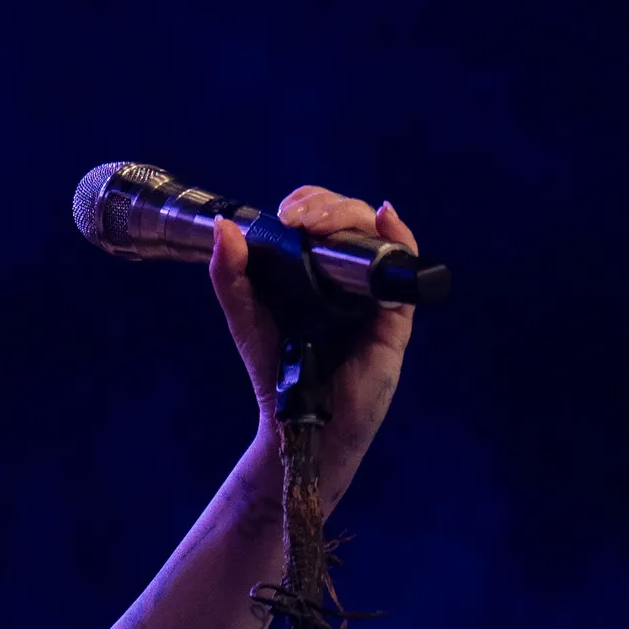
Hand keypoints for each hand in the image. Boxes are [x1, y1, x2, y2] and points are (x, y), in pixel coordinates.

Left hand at [208, 187, 417, 507]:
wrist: (299, 424)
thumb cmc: (276, 371)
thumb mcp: (245, 317)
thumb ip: (230, 276)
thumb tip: (224, 225)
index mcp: (315, 268)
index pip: (321, 217)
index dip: (309, 203)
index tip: (288, 213)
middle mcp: (347, 275)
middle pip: (351, 220)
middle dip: (328, 208)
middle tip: (301, 220)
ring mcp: (374, 294)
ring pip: (378, 236)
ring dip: (354, 217)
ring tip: (324, 223)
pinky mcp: (394, 317)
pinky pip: (404, 271)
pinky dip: (399, 240)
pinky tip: (386, 223)